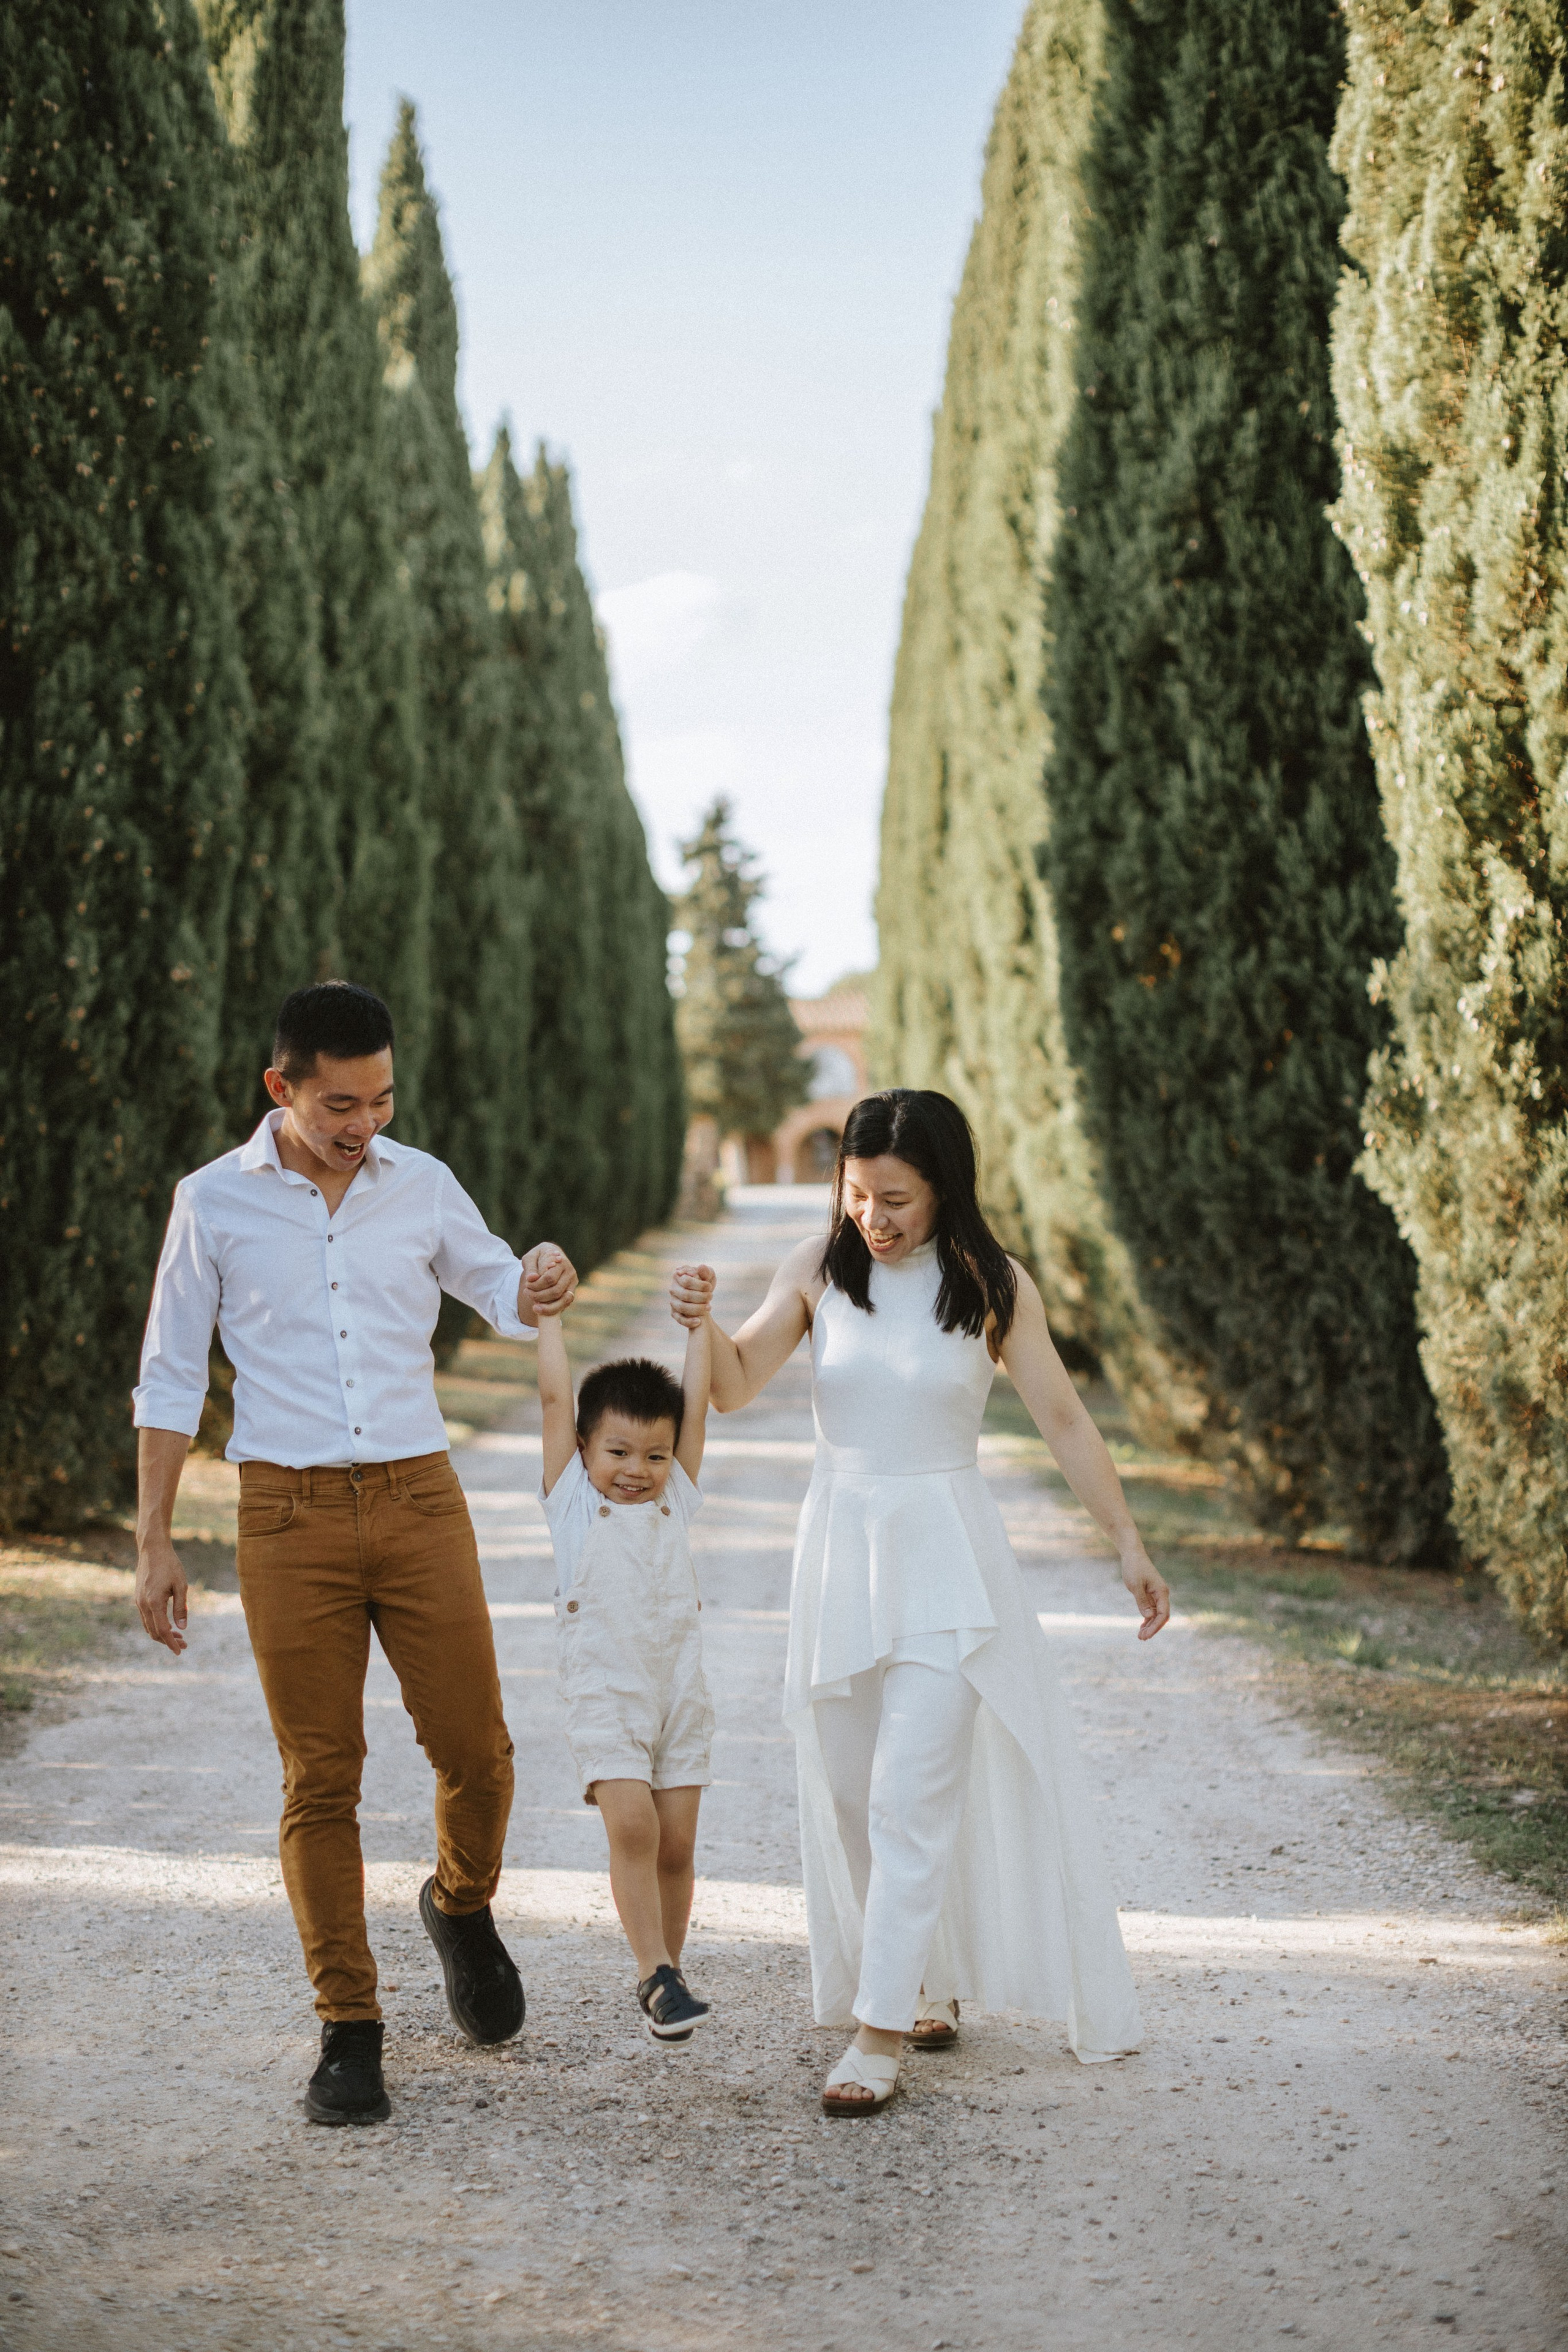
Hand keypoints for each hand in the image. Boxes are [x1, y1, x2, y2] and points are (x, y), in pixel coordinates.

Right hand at [135, 1534, 188, 1655]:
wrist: (152, 1549)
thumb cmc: (170, 1565)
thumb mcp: (181, 1585)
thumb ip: (180, 1608)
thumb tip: (182, 1628)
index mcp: (154, 1603)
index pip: (163, 1630)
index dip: (171, 1643)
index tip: (180, 1651)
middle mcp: (143, 1605)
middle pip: (154, 1632)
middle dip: (168, 1641)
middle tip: (184, 1644)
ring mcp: (138, 1602)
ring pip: (148, 1626)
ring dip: (162, 1634)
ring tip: (178, 1636)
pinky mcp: (138, 1598)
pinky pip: (145, 1618)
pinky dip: (155, 1625)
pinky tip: (167, 1624)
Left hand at [523, 1242, 576, 1317]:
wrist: (549, 1258)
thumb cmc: (538, 1258)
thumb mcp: (531, 1258)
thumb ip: (530, 1267)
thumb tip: (531, 1278)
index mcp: (561, 1262)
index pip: (550, 1278)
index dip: (536, 1285)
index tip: (526, 1284)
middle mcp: (570, 1273)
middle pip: (556, 1291)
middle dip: (539, 1296)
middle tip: (527, 1292)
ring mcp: (572, 1284)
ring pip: (563, 1300)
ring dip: (546, 1306)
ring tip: (534, 1306)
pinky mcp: (571, 1293)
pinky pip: (564, 1305)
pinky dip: (552, 1309)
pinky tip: (540, 1309)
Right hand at [670, 1262, 715, 1328]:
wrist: (703, 1296)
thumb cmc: (705, 1282)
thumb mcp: (708, 1275)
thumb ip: (706, 1271)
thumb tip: (701, 1267)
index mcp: (678, 1276)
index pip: (686, 1281)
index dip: (699, 1285)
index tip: (709, 1286)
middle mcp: (673, 1289)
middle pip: (685, 1295)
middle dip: (701, 1297)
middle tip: (711, 1296)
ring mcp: (673, 1301)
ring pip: (682, 1307)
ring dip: (697, 1308)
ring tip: (709, 1307)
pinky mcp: (674, 1313)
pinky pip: (679, 1319)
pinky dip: (689, 1321)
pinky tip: (699, 1321)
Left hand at [1122, 1541, 1169, 1639]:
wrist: (1132, 1554)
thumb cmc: (1134, 1567)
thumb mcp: (1135, 1585)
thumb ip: (1142, 1601)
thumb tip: (1148, 1617)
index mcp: (1161, 1592)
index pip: (1163, 1614)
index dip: (1156, 1627)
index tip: (1147, 1636)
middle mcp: (1161, 1594)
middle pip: (1160, 1616)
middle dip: (1152, 1628)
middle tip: (1141, 1638)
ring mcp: (1156, 1594)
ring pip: (1156, 1614)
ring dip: (1149, 1625)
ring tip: (1140, 1636)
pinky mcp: (1150, 1594)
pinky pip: (1151, 1610)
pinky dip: (1147, 1619)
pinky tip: (1142, 1627)